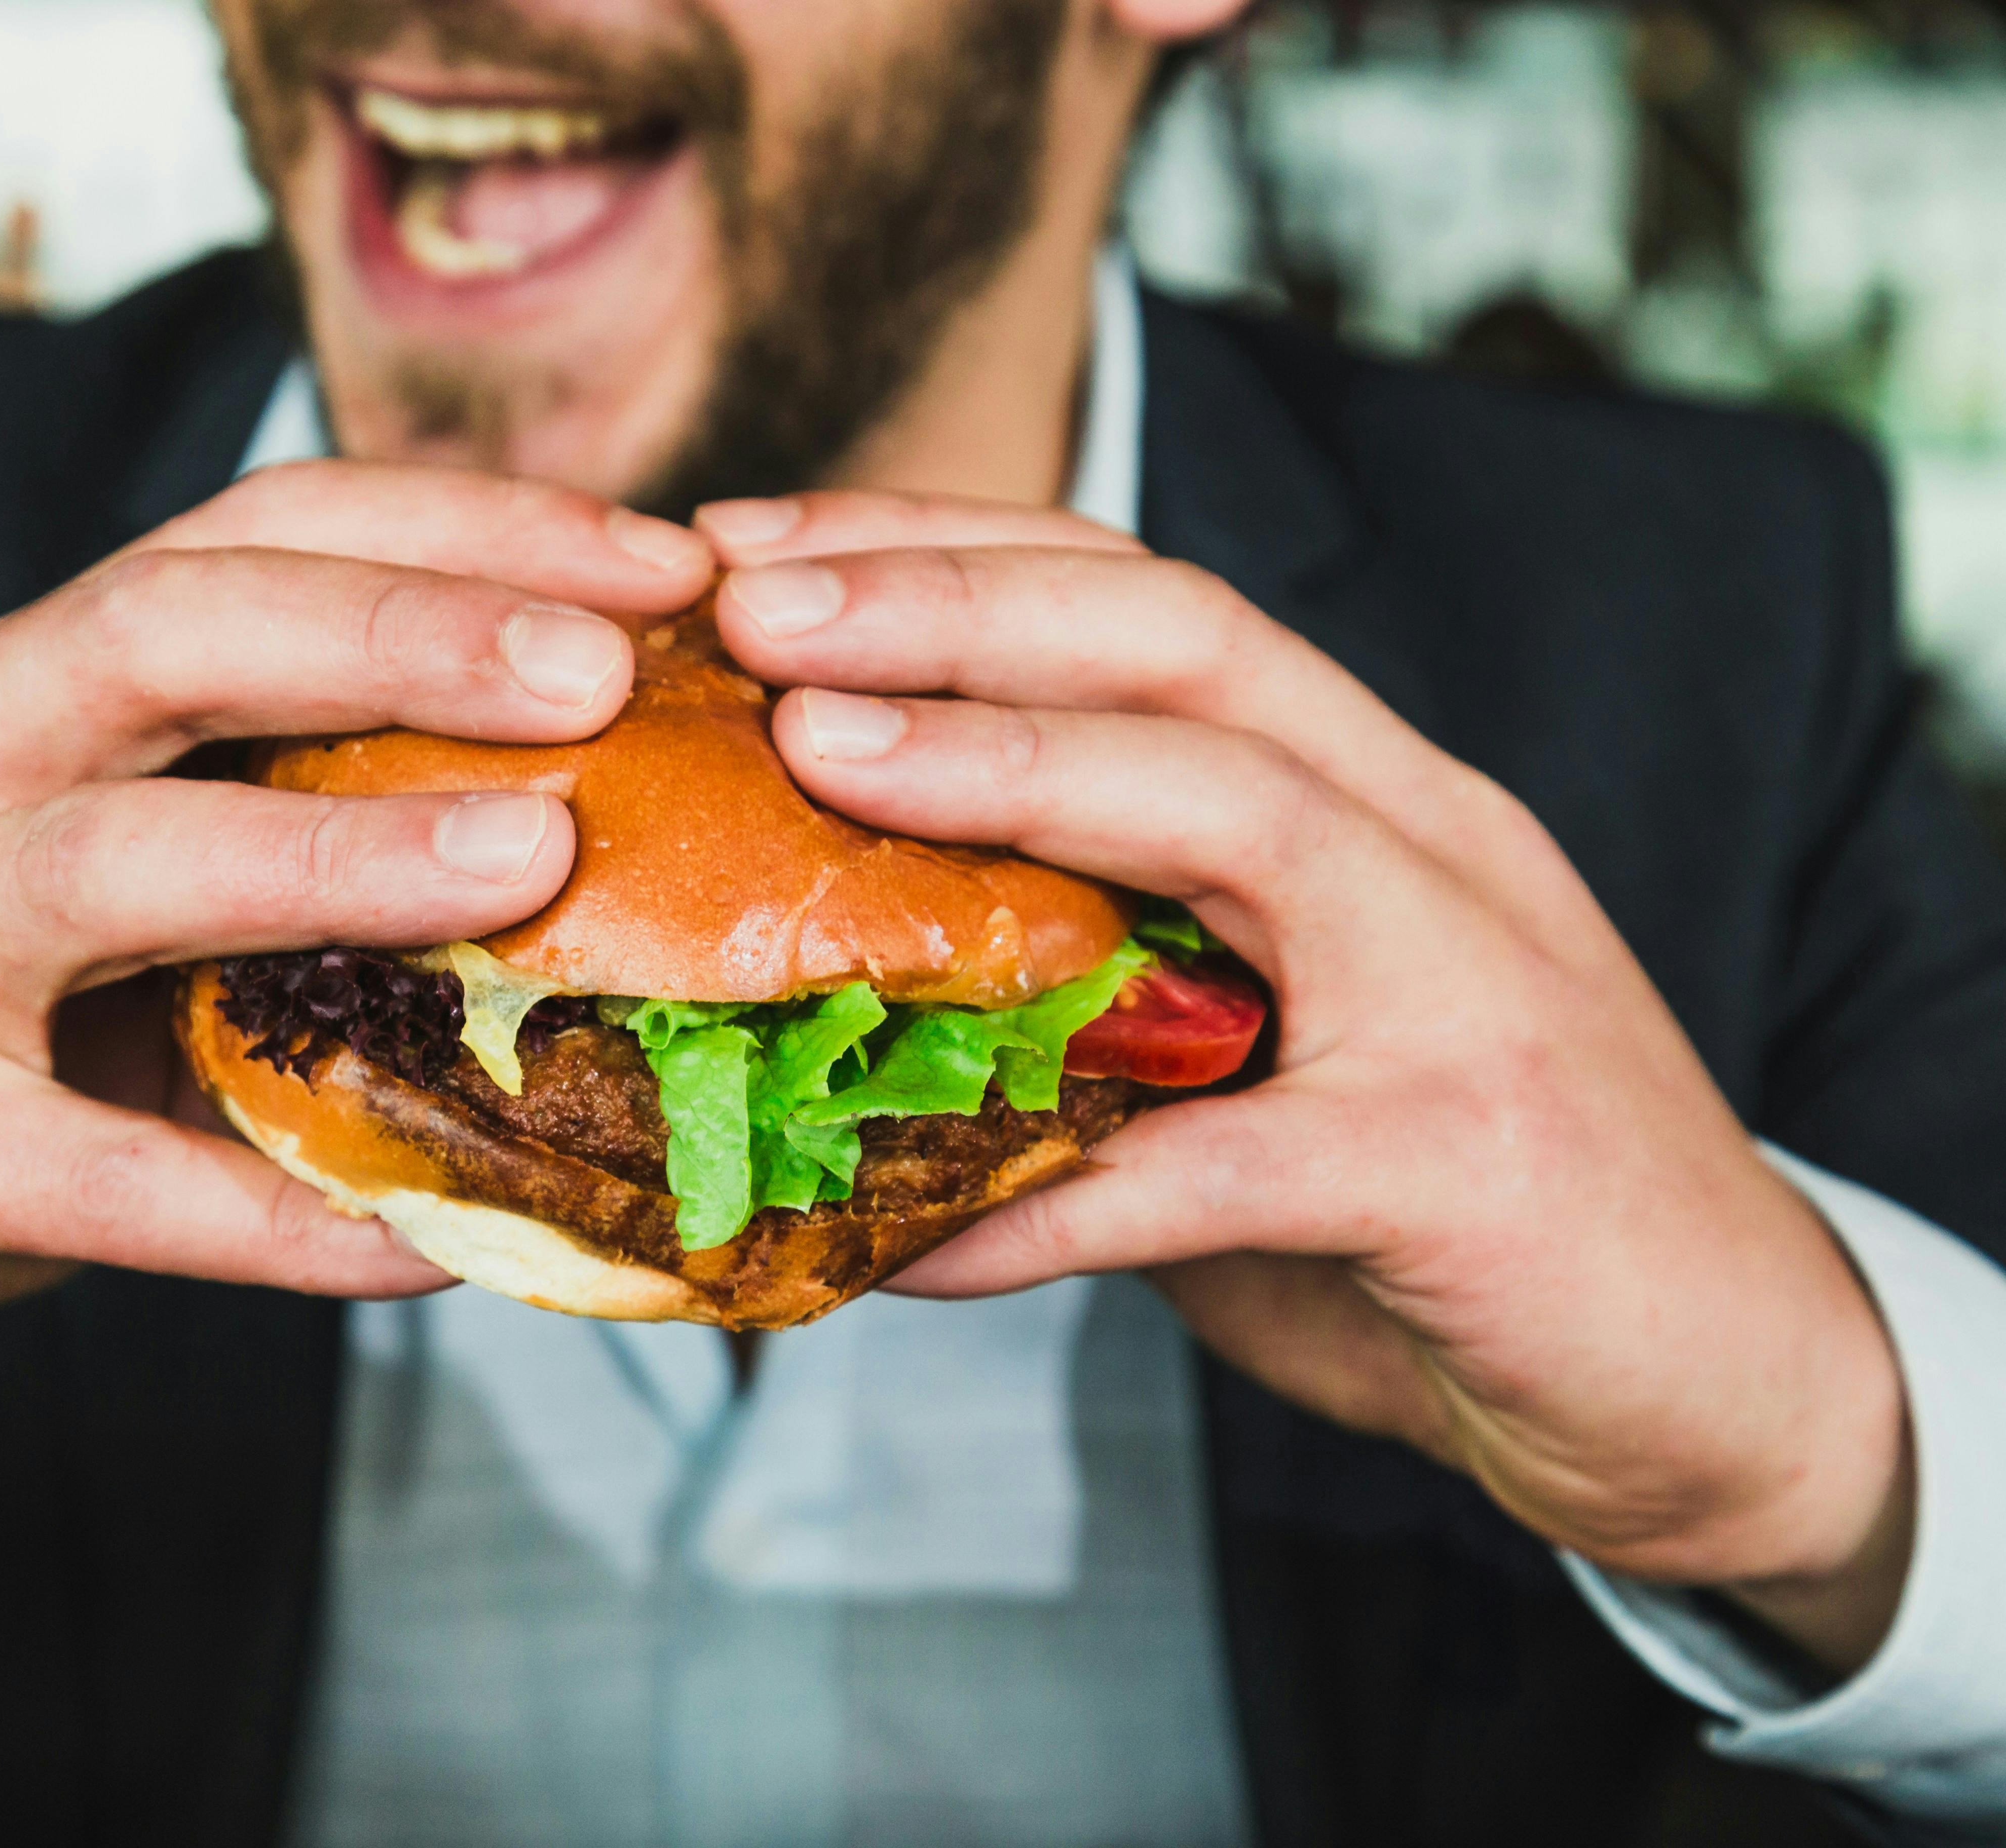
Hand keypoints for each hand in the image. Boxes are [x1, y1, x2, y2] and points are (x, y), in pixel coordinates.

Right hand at [0, 463, 714, 1452]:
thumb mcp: (4, 917)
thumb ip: (198, 886)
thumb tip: (494, 898)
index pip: (223, 545)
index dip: (440, 532)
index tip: (636, 561)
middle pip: (168, 628)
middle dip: (406, 620)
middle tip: (617, 651)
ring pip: (112, 857)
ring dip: (341, 849)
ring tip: (538, 857)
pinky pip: (96, 1182)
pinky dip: (272, 1216)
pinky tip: (431, 1245)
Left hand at [701, 490, 1912, 1673]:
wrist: (1734, 1384)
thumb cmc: (1467, 1207)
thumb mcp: (1281, 1054)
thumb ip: (1118, 1002)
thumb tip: (869, 995)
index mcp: (1373, 796)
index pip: (1152, 601)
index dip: (953, 550)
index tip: (762, 554)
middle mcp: (1428, 845)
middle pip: (1186, 640)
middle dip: (957, 597)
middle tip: (748, 604)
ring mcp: (1468, 987)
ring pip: (1234, 808)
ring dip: (1007, 767)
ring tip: (814, 757)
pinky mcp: (1469, 1164)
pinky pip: (1221, 1165)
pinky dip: (1053, 1194)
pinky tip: (902, 1236)